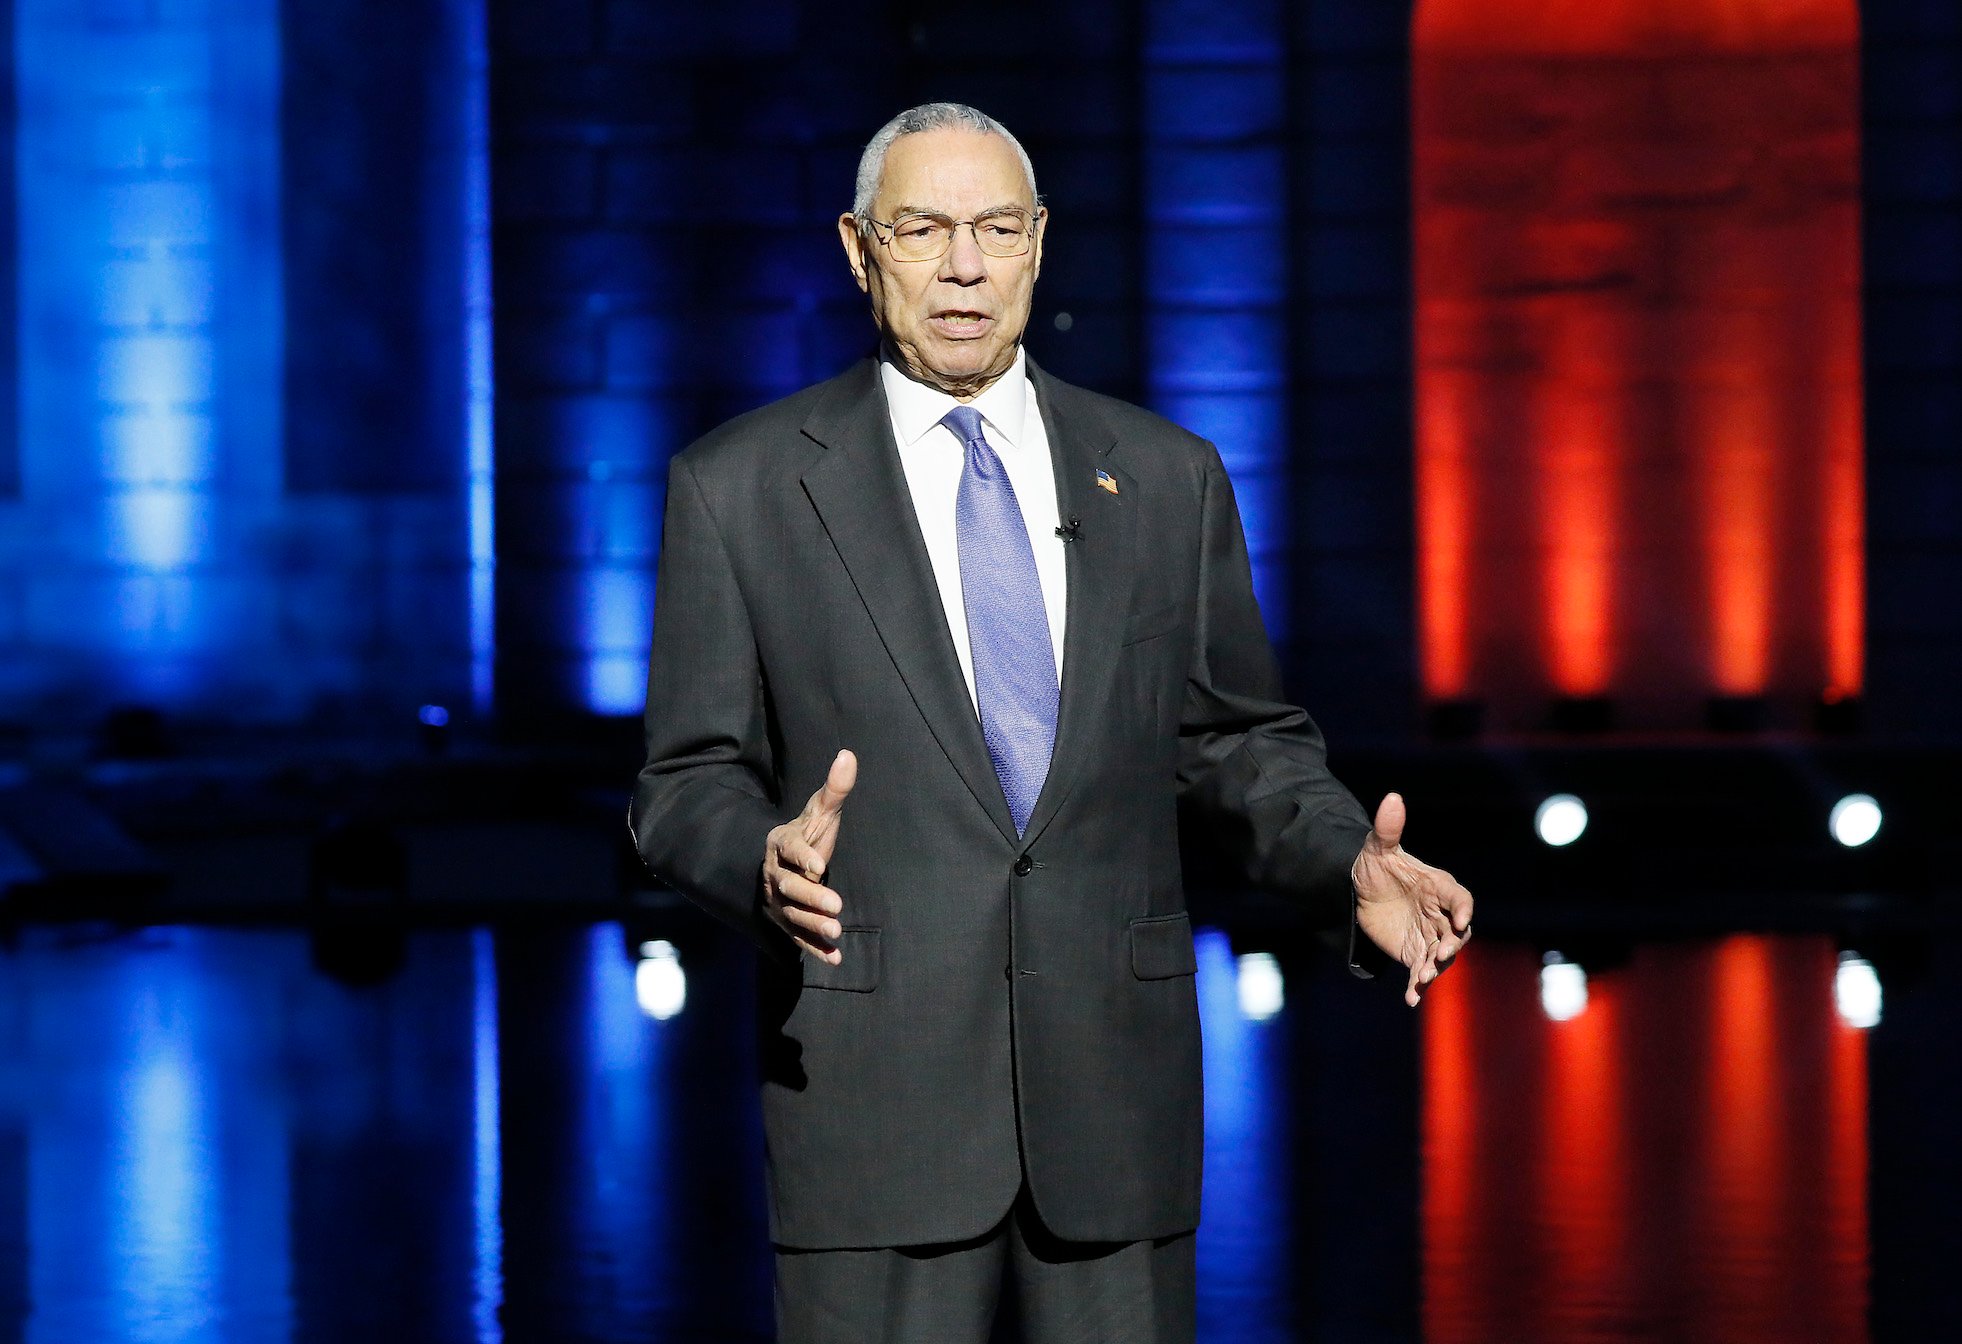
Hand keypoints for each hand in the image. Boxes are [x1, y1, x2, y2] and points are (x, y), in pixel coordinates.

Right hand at [762, 750, 856, 963]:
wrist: (784, 863)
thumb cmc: (808, 834)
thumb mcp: (820, 812)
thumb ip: (835, 789)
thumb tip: (848, 755)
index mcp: (781, 844)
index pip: (789, 850)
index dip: (803, 858)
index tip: (820, 866)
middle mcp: (775, 874)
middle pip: (790, 887)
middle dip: (811, 898)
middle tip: (836, 907)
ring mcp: (778, 901)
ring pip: (792, 915)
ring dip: (813, 926)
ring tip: (836, 931)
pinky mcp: (786, 922)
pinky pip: (798, 938)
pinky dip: (814, 949)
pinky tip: (834, 958)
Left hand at [1352, 792, 1473, 1006]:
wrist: (1358, 892)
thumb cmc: (1374, 866)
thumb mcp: (1376, 848)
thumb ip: (1387, 828)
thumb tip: (1392, 797)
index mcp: (1438, 886)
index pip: (1459, 898)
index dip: (1463, 909)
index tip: (1461, 920)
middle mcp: (1439, 913)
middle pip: (1456, 933)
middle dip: (1452, 945)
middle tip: (1441, 955)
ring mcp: (1429, 935)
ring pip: (1441, 955)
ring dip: (1435, 967)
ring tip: (1422, 977)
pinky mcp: (1414, 953)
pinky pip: (1421, 971)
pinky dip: (1417, 986)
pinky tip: (1409, 999)